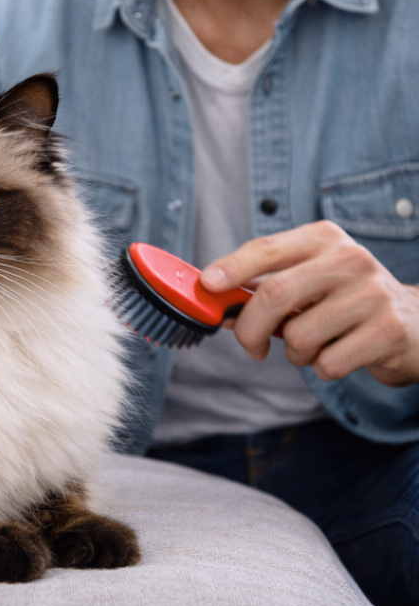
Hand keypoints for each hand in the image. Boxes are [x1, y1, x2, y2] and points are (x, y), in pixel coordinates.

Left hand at [200, 220, 418, 386]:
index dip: (232, 267)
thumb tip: (215, 304)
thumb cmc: (346, 301)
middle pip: (275, 293)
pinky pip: (328, 362)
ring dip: (295, 353)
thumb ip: (265, 286)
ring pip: (299, 335)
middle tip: (249, 346)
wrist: (417, 323)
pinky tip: (340, 353)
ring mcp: (372, 294)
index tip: (208, 285)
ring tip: (315, 344)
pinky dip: (323, 367)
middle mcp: (350, 259)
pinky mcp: (388, 331)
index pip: (267, 249)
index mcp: (323, 238)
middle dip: (249, 328)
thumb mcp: (309, 280)